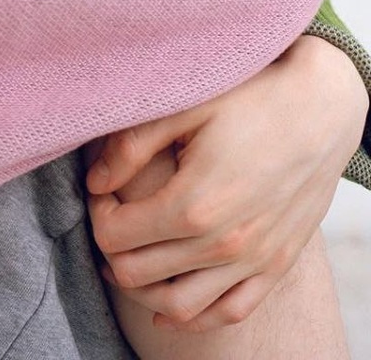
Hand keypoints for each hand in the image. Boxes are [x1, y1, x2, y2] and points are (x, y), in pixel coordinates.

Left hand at [85, 35, 367, 330]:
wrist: (320, 108)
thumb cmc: (249, 99)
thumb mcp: (184, 108)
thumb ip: (131, 146)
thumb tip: (93, 182)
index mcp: (193, 203)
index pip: (115, 235)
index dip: (97, 212)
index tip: (102, 189)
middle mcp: (223, 243)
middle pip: (138, 273)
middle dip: (112, 247)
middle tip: (113, 214)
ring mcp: (254, 260)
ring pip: (179, 306)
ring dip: (143, 288)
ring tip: (130, 256)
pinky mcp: (277, 265)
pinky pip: (229, 312)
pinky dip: (194, 316)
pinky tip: (171, 300)